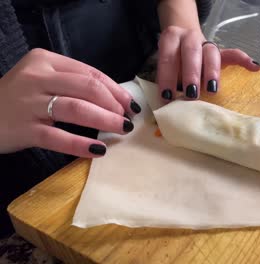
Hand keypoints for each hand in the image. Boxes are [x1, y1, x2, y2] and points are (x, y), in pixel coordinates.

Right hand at [0, 49, 141, 156]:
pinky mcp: (24, 129)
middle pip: (88, 88)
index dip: (116, 90)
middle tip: (127, 119)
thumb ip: (73, 84)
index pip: (90, 73)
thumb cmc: (19, 99)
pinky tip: (98, 150)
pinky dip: (81, 144)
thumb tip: (116, 100)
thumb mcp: (43, 81)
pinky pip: (58, 137)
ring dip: (105, 120)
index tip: (130, 105)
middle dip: (114, 104)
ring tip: (121, 130)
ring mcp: (29, 103)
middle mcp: (37, 77)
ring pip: (77, 109)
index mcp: (46, 61)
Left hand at [157, 26, 259, 100]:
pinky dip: (244, 60)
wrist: (179, 41)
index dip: (167, 76)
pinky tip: (255, 67)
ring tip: (212, 89)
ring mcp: (206, 44)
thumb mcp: (164, 66)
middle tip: (191, 94)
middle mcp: (189, 38)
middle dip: (191, 74)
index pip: (168, 56)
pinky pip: (233, 54)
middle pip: (191, 52)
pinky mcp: (220, 52)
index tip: (167, 96)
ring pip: (211, 54)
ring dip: (212, 71)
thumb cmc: (171, 62)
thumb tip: (166, 103)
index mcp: (171, 39)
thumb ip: (167, 79)